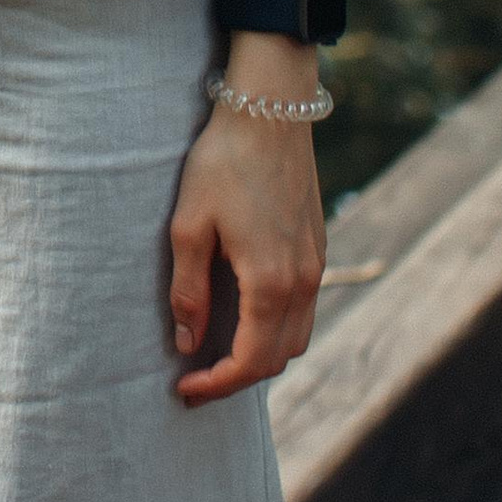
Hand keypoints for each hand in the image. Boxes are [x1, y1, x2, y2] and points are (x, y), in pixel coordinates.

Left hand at [167, 68, 325, 405]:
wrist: (269, 110)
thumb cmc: (221, 164)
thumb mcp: (188, 228)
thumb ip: (188, 292)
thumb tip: (187, 343)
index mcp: (271, 283)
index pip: (251, 362)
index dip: (217, 385)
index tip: (184, 390)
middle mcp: (303, 281)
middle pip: (278, 358)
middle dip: (237, 377)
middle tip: (195, 378)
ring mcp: (316, 264)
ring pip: (296, 336)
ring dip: (260, 356)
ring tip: (216, 353)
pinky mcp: (317, 246)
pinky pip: (303, 308)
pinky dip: (276, 329)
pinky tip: (243, 317)